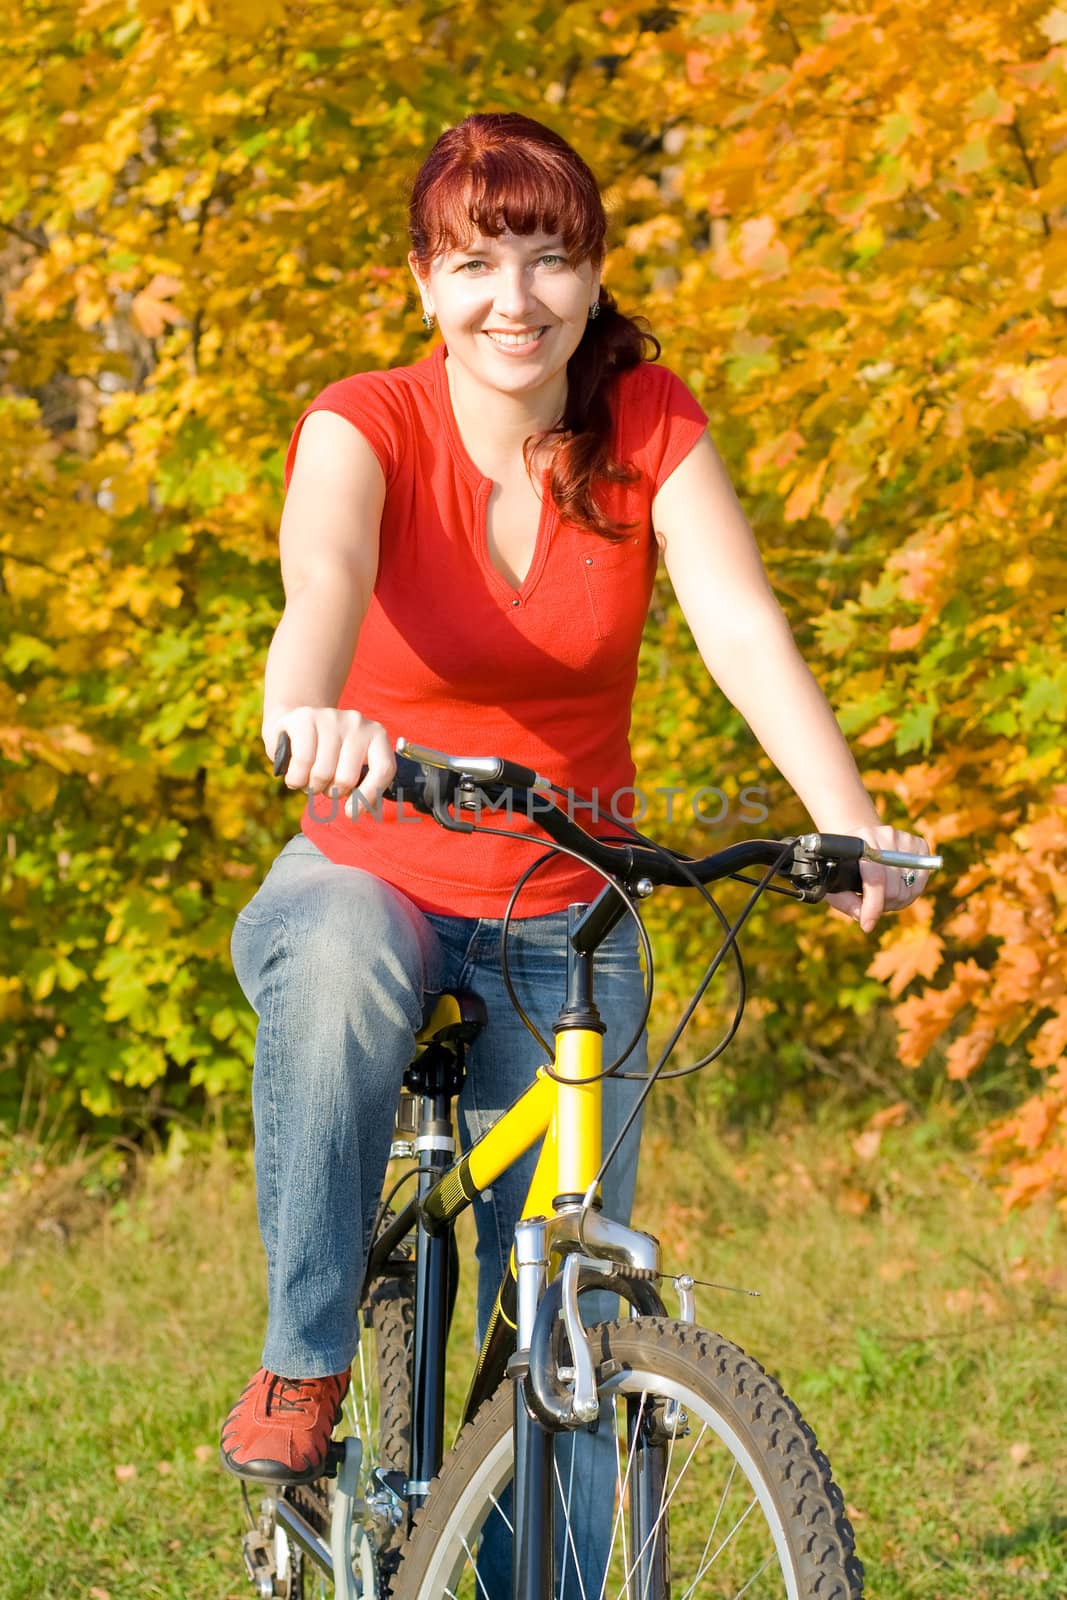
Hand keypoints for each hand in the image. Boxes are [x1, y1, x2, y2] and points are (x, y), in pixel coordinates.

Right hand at [263, 706, 395, 817]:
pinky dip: (296, 779)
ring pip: (322, 773)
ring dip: (311, 787)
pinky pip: (303, 761)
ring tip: (309, 779)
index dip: (369, 795)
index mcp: (376, 735)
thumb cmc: (328, 754)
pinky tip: (295, 777)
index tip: (351, 813)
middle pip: (347, 777)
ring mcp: (331, 718)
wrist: (295, 726)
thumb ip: (364, 785)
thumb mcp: (351, 766)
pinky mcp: (306, 718)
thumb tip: (371, 808)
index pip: (384, 769)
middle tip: (324, 785)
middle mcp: (357, 723)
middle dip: (331, 792)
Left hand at [823, 823, 932, 933]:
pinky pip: (921, 881)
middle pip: (893, 888)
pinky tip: (898, 888)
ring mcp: (905, 838)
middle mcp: (885, 835)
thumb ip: (844, 901)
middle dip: (883, 904)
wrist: (862, 841)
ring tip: (883, 896)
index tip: (867, 925)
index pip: (875, 879)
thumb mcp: (836, 882)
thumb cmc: (846, 866)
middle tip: (873, 903)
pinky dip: (911, 892)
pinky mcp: (919, 844)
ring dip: (896, 901)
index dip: (872, 906)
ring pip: (908, 888)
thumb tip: (862, 916)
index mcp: (860, 841)